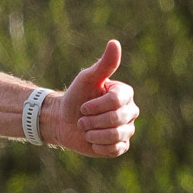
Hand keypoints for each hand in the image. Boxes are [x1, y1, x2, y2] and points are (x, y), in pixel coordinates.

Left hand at [42, 41, 138, 157]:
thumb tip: (115, 43)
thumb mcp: (87, 79)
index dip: (95, 106)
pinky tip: (91, 140)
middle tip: (82, 119)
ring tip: (85, 129)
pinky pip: (115, 149)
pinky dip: (98, 146)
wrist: (63, 120)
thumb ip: (104, 65)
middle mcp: (130, 111)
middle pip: (117, 120)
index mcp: (125, 94)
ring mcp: (127, 129)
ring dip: (94, 133)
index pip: (116, 102)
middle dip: (93, 121)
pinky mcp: (120, 146)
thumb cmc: (75, 96)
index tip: (83, 106)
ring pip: (116, 135)